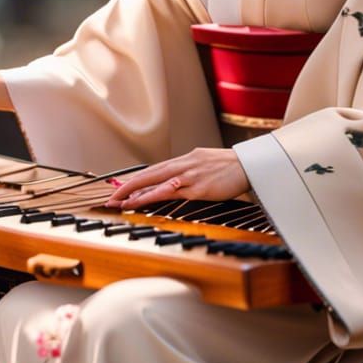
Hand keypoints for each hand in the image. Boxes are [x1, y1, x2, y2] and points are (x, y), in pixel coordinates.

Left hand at [105, 148, 249, 208]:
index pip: (154, 170)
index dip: (137, 179)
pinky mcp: (198, 188)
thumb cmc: (230, 168)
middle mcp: (183, 165)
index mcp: (185, 160)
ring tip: (120, 201)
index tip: (121, 188)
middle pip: (149, 174)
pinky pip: (170, 192)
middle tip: (111, 196)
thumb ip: (190, 172)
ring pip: (156, 182)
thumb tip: (176, 180)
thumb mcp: (205, 165)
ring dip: (136, 193)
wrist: (251, 165)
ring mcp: (189, 176)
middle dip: (128, 186)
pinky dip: (153, 196)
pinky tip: (142, 202)